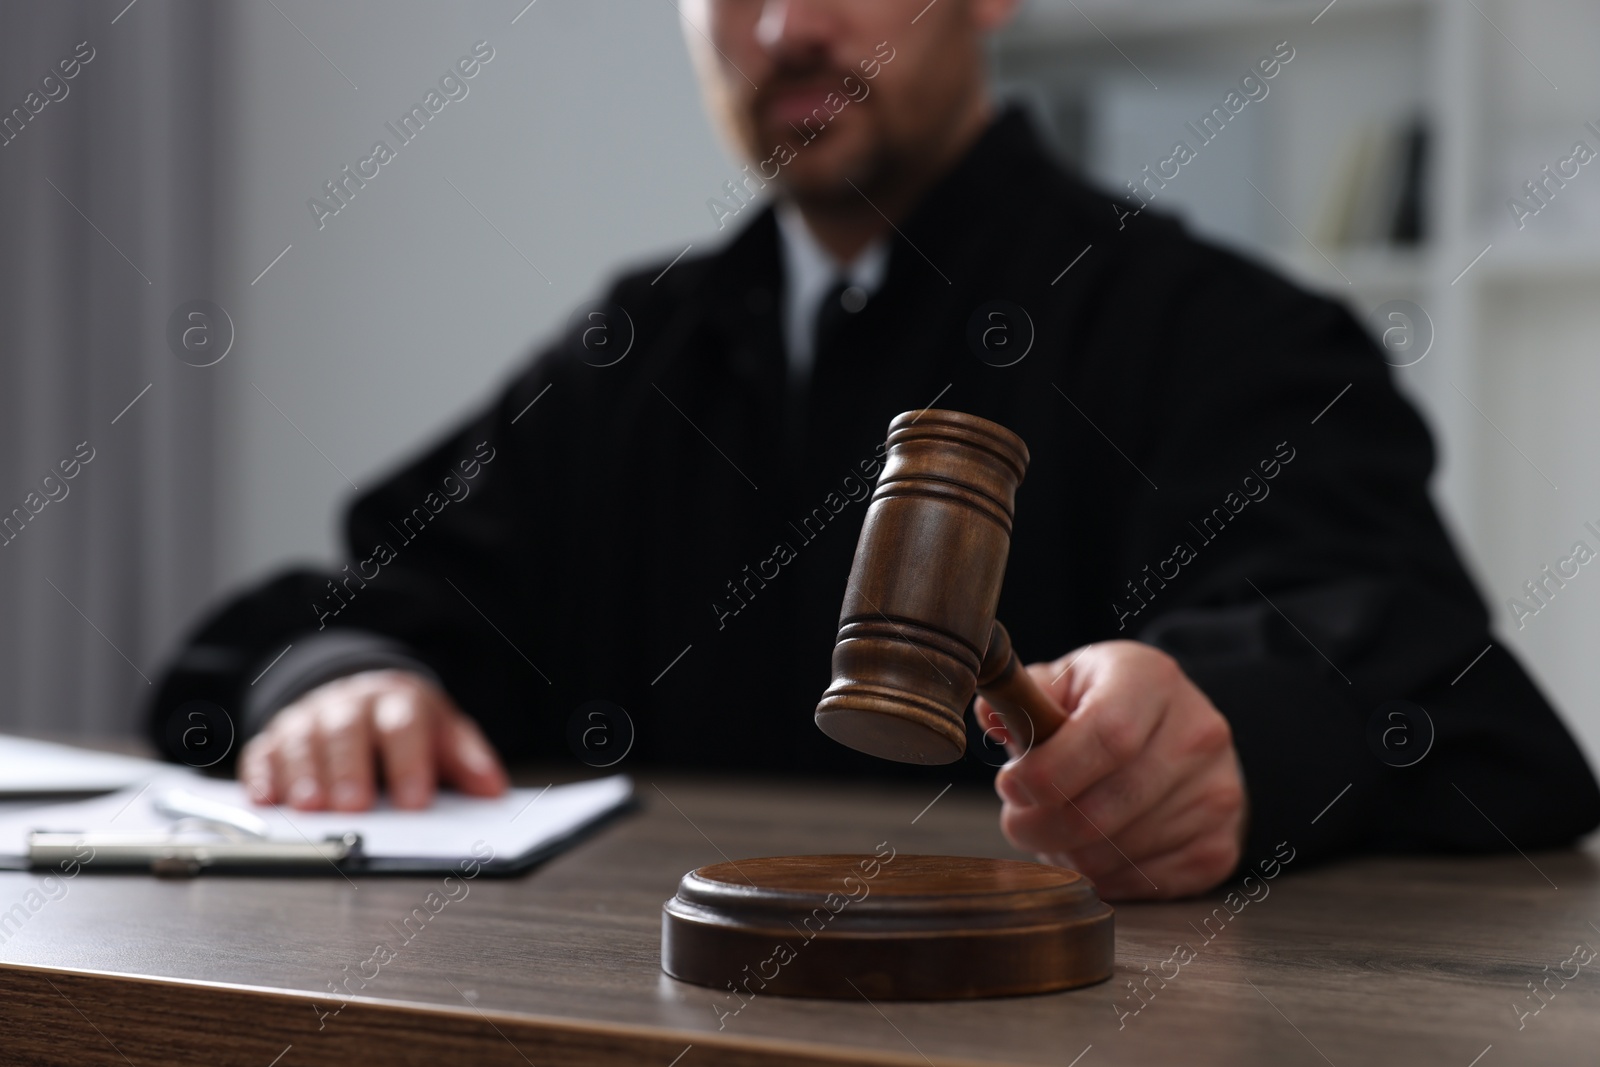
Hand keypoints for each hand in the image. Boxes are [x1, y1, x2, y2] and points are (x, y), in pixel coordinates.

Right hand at [239, 669, 508, 810]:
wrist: (363, 694)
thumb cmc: (407, 724)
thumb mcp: (444, 733)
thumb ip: (466, 760)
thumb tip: (492, 791)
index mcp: (397, 701)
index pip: (405, 726)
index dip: (410, 763)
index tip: (416, 802)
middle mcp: (349, 704)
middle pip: (347, 730)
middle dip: (349, 768)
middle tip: (354, 807)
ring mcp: (308, 718)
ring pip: (302, 740)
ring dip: (304, 775)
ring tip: (310, 809)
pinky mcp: (275, 738)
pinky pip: (263, 753)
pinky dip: (261, 775)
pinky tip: (264, 800)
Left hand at [977, 641, 1245, 899]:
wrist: (1181, 736)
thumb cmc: (1107, 707)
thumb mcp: (1067, 682)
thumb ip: (1027, 697)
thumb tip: (993, 715)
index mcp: (1151, 679)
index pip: (1107, 736)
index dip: (1048, 772)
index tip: (1011, 785)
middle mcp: (1197, 734)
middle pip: (1108, 805)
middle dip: (1044, 825)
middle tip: (1018, 822)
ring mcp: (1216, 794)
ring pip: (1121, 851)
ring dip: (1069, 853)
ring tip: (1054, 831)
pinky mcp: (1219, 846)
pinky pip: (1145, 882)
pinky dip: (1103, 876)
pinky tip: (1090, 850)